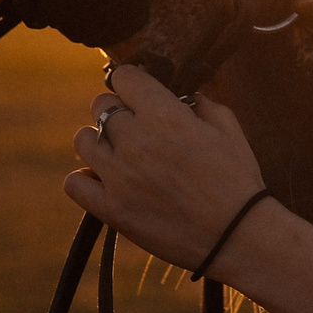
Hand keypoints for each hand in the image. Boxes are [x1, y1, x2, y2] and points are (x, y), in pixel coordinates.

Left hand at [64, 64, 272, 270]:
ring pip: (83, 139)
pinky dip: (85, 178)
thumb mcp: (229, 129)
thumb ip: (203, 104)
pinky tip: (104, 179)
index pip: (125, 76)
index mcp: (165, 115)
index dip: (133, 80)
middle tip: (136, 125)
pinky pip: (75, 183)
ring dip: (98, 140)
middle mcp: (135, 140)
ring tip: (118, 152)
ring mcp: (119, 176)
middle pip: (101, 105)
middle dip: (118, 109)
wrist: (238, 236)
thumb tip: (185, 96)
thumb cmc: (238, 181)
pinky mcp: (111, 209)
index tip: (139, 90)